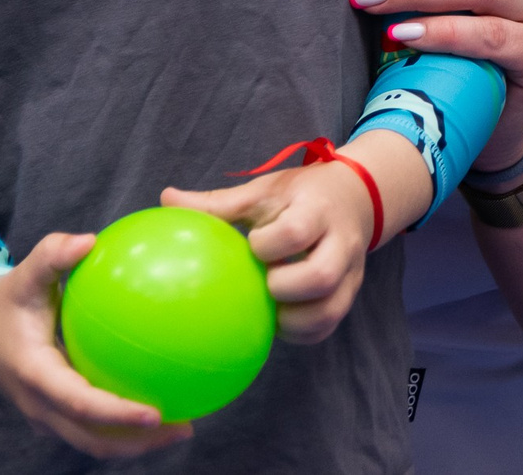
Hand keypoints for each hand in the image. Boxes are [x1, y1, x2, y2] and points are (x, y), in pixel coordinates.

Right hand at [0, 232, 191, 458]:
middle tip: (184, 429)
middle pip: (92, 438)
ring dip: (135, 443)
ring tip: (181, 427)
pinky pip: (90, 430)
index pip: (80, 404)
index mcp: (36, 374)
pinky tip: (159, 407)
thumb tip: (89, 240)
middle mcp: (40, 405)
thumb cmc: (8, 299)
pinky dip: (122, 429)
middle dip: (138, 442)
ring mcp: (45, 415)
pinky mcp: (52, 415)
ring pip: (93, 442)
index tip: (156, 414)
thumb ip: (53, 255)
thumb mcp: (25, 274)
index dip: (116, 414)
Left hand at [160, 130, 421, 344]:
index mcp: (317, 210)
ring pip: (329, 310)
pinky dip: (301, 332)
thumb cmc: (298, 195)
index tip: (252, 244)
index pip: (296, 232)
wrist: (357, 197)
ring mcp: (351, 272)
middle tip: (262, 284)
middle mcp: (341, 243)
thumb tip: (166, 199)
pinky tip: (276, 324)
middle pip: (320, 276)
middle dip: (284, 287)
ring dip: (293, 319)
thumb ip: (219, 202)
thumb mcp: (263, 191)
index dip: (269, 244)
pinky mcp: (350, 293)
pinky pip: (327, 325)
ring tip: (267, 312)